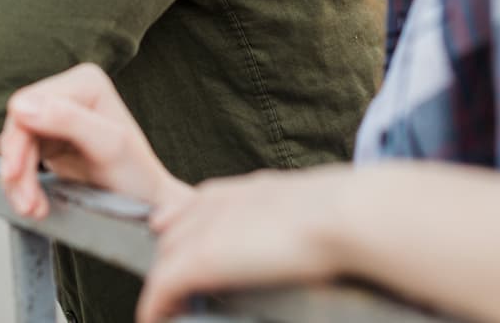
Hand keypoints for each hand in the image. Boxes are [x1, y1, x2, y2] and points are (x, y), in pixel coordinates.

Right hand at [0, 63, 189, 219]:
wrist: (146, 204)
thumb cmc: (137, 174)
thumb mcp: (108, 145)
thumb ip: (68, 120)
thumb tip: (22, 106)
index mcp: (85, 82)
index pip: (29, 103)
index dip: (18, 140)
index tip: (16, 174)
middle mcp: (71, 93)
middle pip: (19, 125)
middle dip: (17, 167)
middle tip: (26, 202)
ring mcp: (59, 117)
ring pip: (16, 144)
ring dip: (19, 181)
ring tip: (32, 207)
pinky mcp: (51, 140)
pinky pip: (21, 158)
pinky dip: (23, 184)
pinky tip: (35, 202)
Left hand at [136, 166, 353, 322]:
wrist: (343, 215)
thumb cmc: (344, 214)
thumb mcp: (315, 205)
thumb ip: (297, 217)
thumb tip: (318, 236)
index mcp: (246, 190)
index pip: (200, 205)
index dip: (188, 227)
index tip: (185, 247)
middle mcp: (218, 205)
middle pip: (173, 233)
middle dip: (172, 260)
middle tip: (182, 292)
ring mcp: (205, 231)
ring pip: (163, 260)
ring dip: (164, 287)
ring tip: (171, 312)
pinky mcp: (199, 260)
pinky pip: (160, 289)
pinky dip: (155, 308)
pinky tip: (156, 321)